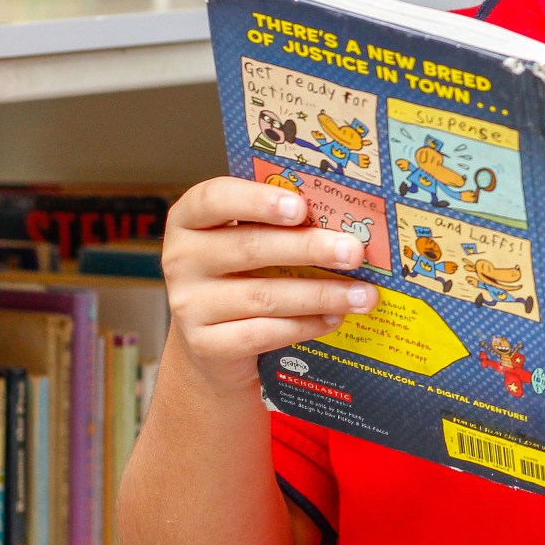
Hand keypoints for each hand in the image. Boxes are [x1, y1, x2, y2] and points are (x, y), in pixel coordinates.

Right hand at [160, 177, 379, 395]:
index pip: (214, 199)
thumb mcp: (252, 240)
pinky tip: (335, 318)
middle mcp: (181, 259)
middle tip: (354, 252)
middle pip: (250, 248)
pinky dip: (305, 326)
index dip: (257, 200)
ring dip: (321, 294)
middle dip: (309, 249)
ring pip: (263, 296)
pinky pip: (263, 333)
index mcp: (191, 220)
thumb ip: (283, 225)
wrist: (215, 342)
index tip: (300, 207)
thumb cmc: (243, 275)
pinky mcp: (205, 345)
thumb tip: (348, 220)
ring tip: (363, 294)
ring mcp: (188, 305)